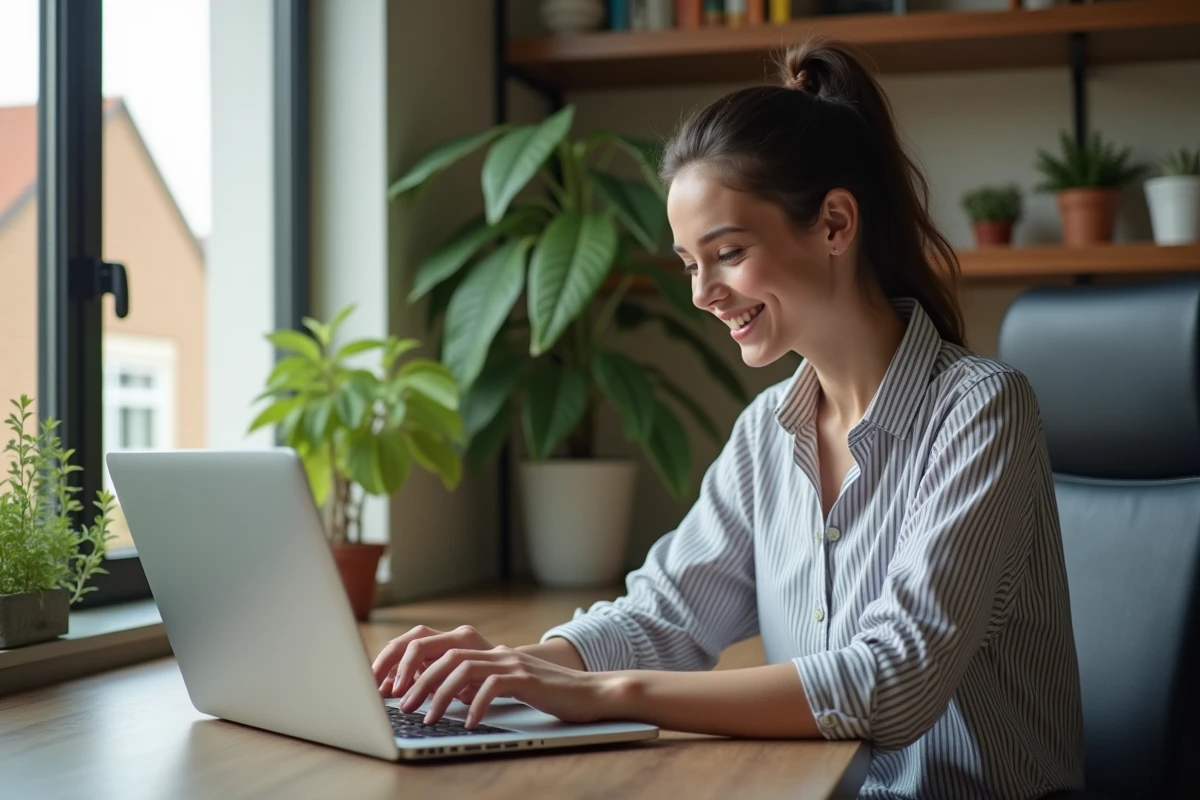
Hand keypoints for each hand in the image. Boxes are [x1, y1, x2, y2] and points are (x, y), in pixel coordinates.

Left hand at [398, 645, 609, 728]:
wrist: (591, 693)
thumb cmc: (549, 694)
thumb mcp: (508, 686)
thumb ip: (481, 685)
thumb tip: (445, 696)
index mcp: (490, 653)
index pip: (443, 648)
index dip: (415, 664)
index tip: (394, 687)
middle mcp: (498, 653)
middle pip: (446, 655)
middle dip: (418, 680)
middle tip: (402, 704)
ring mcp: (512, 663)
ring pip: (464, 668)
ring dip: (439, 693)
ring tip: (426, 717)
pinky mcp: (526, 679)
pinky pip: (493, 686)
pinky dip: (476, 704)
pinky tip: (468, 722)